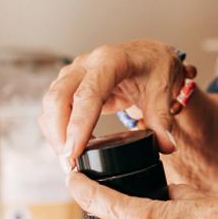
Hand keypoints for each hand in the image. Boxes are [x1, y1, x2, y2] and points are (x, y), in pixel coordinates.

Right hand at [39, 40, 196, 167]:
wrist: (150, 55)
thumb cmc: (156, 67)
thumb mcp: (164, 88)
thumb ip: (161, 118)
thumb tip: (166, 146)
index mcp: (112, 60)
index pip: (89, 93)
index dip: (79, 123)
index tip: (74, 151)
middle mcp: (87, 63)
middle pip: (59, 97)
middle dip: (59, 133)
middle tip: (69, 163)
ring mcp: (75, 72)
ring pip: (52, 103)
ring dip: (55, 133)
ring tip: (69, 161)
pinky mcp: (70, 84)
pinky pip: (54, 107)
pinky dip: (57, 128)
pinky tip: (71, 147)